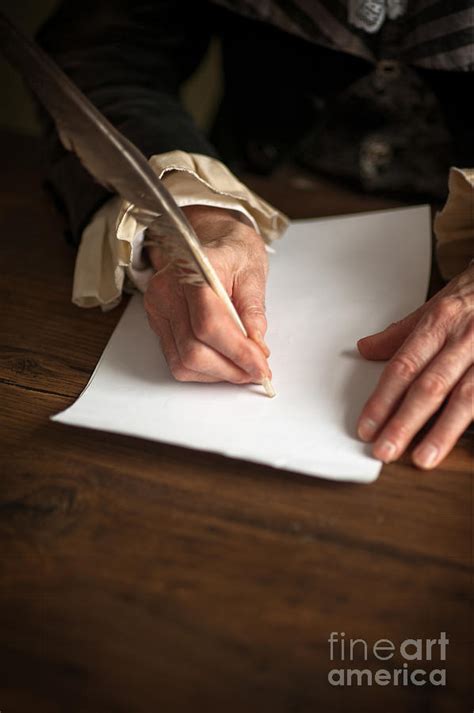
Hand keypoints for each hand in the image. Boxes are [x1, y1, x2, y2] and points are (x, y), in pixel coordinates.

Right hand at [144, 205, 270, 384]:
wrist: (210, 240)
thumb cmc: (233, 252)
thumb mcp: (253, 272)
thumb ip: (254, 310)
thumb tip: (257, 346)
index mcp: (193, 270)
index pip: (209, 324)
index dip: (238, 352)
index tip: (261, 366)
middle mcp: (166, 290)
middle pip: (194, 350)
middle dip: (231, 368)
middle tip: (257, 371)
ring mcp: (158, 309)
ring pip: (183, 362)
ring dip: (218, 373)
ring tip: (243, 367)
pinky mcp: (157, 323)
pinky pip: (177, 361)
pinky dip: (205, 370)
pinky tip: (224, 361)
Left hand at [356, 264, 473, 468]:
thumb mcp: (436, 305)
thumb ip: (401, 333)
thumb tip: (365, 349)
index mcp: (440, 321)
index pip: (404, 366)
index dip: (383, 399)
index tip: (366, 427)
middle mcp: (465, 338)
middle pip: (430, 386)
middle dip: (405, 421)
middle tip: (384, 450)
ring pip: (466, 397)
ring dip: (443, 431)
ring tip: (423, 458)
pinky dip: (473, 422)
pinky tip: (464, 442)